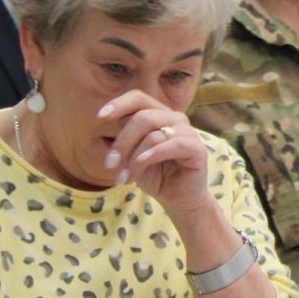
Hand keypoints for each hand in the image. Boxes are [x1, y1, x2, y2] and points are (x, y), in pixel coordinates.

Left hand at [99, 92, 212, 216]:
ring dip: (133, 158)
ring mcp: (188, 132)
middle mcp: (175, 119)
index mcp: (159, 115)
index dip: (119, 104)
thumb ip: (124, 140)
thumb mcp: (132, 156)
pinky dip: (152, 155)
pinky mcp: (197, 148)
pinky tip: (140, 165)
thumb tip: (102, 130)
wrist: (178, 199)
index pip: (139, 98)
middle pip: (142, 117)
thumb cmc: (156, 176)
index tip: (100, 116)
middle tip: (110, 164)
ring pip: (153, 134)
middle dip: (122, 141)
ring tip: (124, 177)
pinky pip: (172, 144)